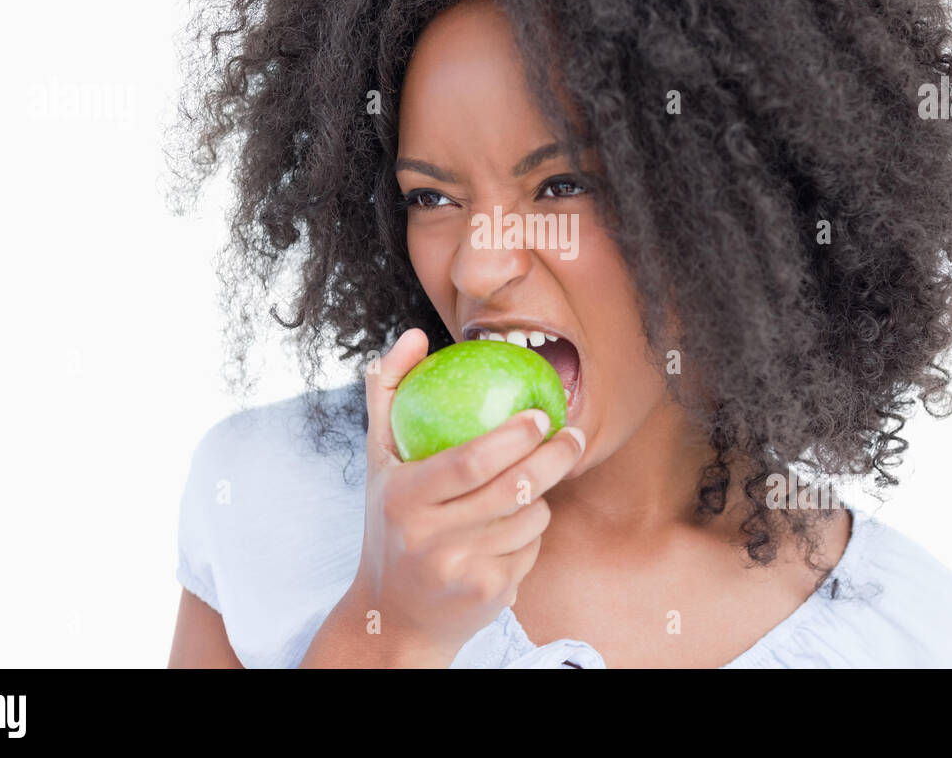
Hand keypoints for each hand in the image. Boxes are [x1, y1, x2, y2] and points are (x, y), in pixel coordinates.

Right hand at [348, 327, 585, 659]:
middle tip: (572, 433)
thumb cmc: (390, 522)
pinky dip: (530, 534)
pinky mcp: (488, 596)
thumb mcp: (379, 461)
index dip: (511, 437)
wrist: (394, 615)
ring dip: (540, 497)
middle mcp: (428, 538)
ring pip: (530, 517)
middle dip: (554, 457)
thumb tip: (415, 336)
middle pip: (511, 489)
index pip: (468, 463)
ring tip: (529, 486)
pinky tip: (511, 531)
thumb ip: (390, 393)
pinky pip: (532, 548)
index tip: (540, 415)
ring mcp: (460, 571)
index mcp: (402, 498)